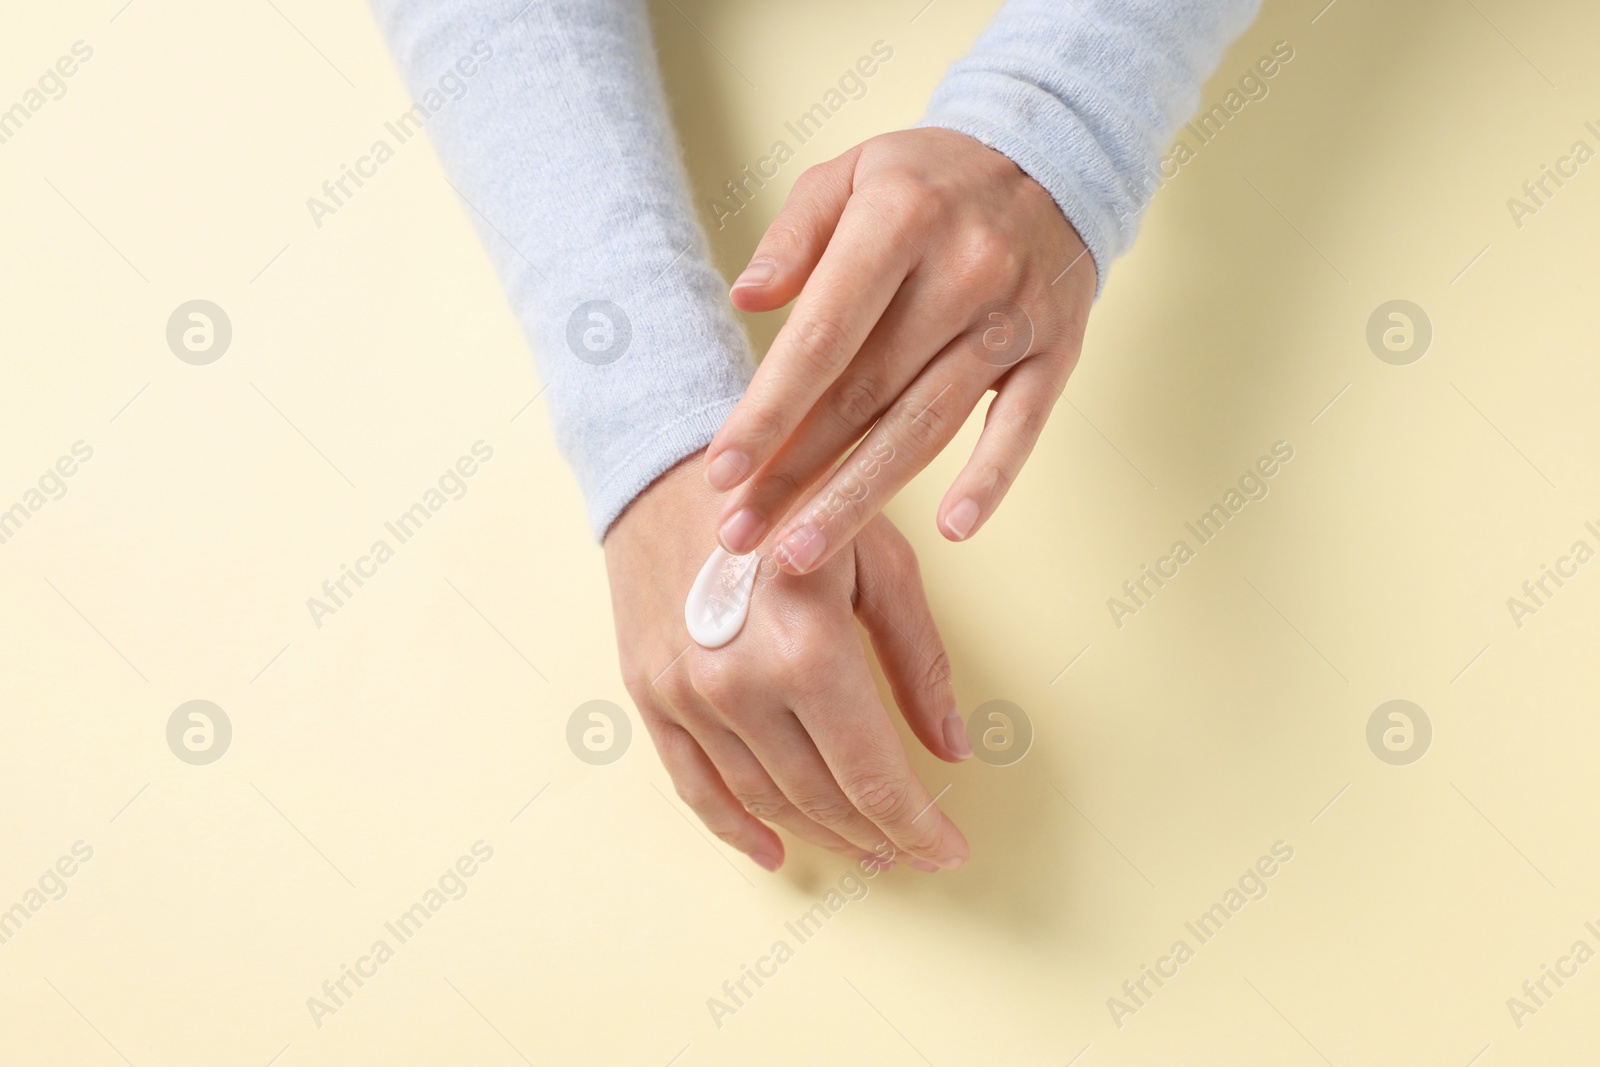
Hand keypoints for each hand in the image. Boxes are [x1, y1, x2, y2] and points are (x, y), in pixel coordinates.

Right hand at [605, 456, 969, 872]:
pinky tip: (773, 851)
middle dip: (877, 833)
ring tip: (862, 847)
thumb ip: (918, 660)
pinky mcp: (650, 693)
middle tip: (911, 848)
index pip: (874, 775)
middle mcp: (742, 684)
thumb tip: (954, 747)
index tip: (949, 850)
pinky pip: (693, 786)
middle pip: (822, 797)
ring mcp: (688, 694)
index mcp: (810, 648)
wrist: (672, 460)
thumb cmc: (791, 499)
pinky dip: (735, 828)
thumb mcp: (879, 560)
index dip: (918, 824)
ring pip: (763, 799)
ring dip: (819, 833)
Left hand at [703, 127, 1095, 572]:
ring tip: (802, 554)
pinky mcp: (1058, 352)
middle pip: (866, 396)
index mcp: (899, 221)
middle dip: (795, 475)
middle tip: (741, 536)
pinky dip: (991, 480)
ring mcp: (1014, 318)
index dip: (768, 412)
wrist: (1054, 156)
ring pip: (928, 425)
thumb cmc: (932, 178)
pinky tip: (953, 528)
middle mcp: (962, 271)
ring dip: (861, 498)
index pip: (822, 336)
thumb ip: (794, 236)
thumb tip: (746, 301)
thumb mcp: (851, 172)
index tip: (723, 472)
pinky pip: (1022, 428)